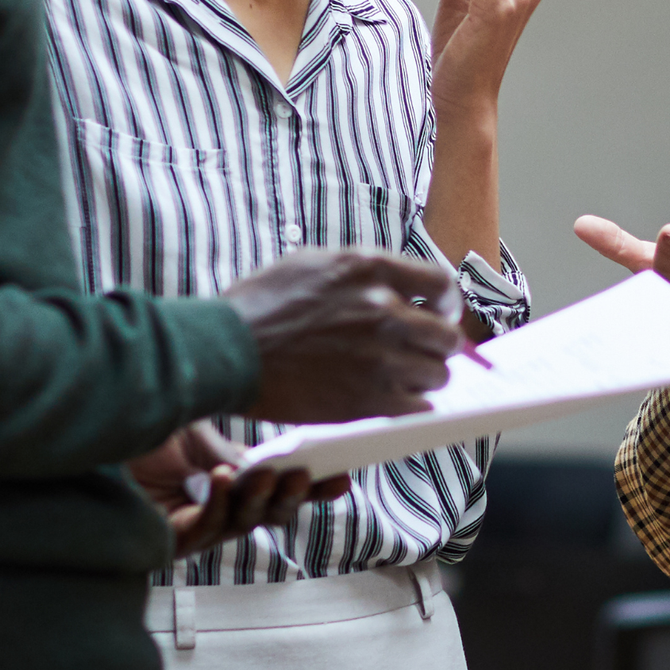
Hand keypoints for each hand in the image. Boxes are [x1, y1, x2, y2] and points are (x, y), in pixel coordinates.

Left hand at [126, 421, 346, 559]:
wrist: (83, 438)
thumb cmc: (136, 434)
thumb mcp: (197, 433)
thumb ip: (233, 448)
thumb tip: (272, 463)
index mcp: (227, 482)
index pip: (278, 490)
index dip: (313, 488)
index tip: (344, 476)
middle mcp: (214, 509)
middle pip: (267, 514)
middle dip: (293, 496)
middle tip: (309, 474)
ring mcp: (192, 529)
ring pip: (242, 523)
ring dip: (258, 498)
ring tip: (268, 473)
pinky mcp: (167, 541)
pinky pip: (204, 526)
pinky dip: (219, 502)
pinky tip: (225, 476)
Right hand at [224, 249, 462, 421]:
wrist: (222, 352)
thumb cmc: (257, 307)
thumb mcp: (311, 264)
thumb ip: (361, 273)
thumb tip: (398, 287)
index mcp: (370, 270)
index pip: (441, 284)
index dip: (446, 305)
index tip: (440, 315)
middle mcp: (384, 309)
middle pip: (447, 336)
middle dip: (439, 346)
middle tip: (424, 354)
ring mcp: (380, 356)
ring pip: (438, 374)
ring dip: (425, 379)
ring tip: (402, 379)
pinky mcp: (369, 397)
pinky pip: (419, 406)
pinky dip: (412, 406)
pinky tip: (394, 401)